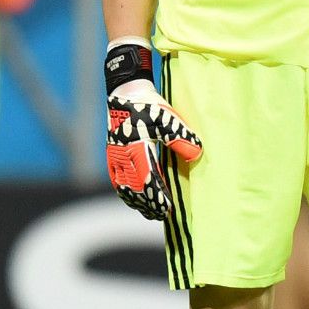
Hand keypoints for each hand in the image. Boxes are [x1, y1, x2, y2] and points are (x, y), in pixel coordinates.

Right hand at [107, 79, 201, 220]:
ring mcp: (115, 157)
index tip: (167, 209)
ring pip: (125, 187)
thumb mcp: (167, 118)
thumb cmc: (148, 105)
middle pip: (135, 189)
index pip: (147, 180)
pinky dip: (126, 194)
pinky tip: (133, 200)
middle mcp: (122, 156)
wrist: (124, 92)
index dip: (157, 197)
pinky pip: (117, 181)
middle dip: (148, 204)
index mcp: (136, 149)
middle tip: (162, 216)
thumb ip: (180, 136)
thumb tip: (197, 153)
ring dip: (137, 202)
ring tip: (150, 213)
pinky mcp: (112, 155)